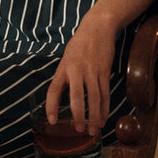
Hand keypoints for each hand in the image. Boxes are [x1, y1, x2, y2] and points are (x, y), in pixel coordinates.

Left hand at [46, 17, 115, 136]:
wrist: (97, 27)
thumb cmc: (80, 44)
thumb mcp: (67, 58)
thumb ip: (65, 76)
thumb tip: (63, 97)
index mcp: (63, 68)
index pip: (54, 90)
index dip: (51, 106)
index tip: (52, 120)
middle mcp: (77, 70)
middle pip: (77, 96)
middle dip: (79, 115)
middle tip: (80, 130)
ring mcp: (92, 71)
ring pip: (95, 98)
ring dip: (95, 116)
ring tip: (93, 130)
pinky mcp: (105, 71)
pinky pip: (105, 93)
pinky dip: (105, 108)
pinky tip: (103, 118)